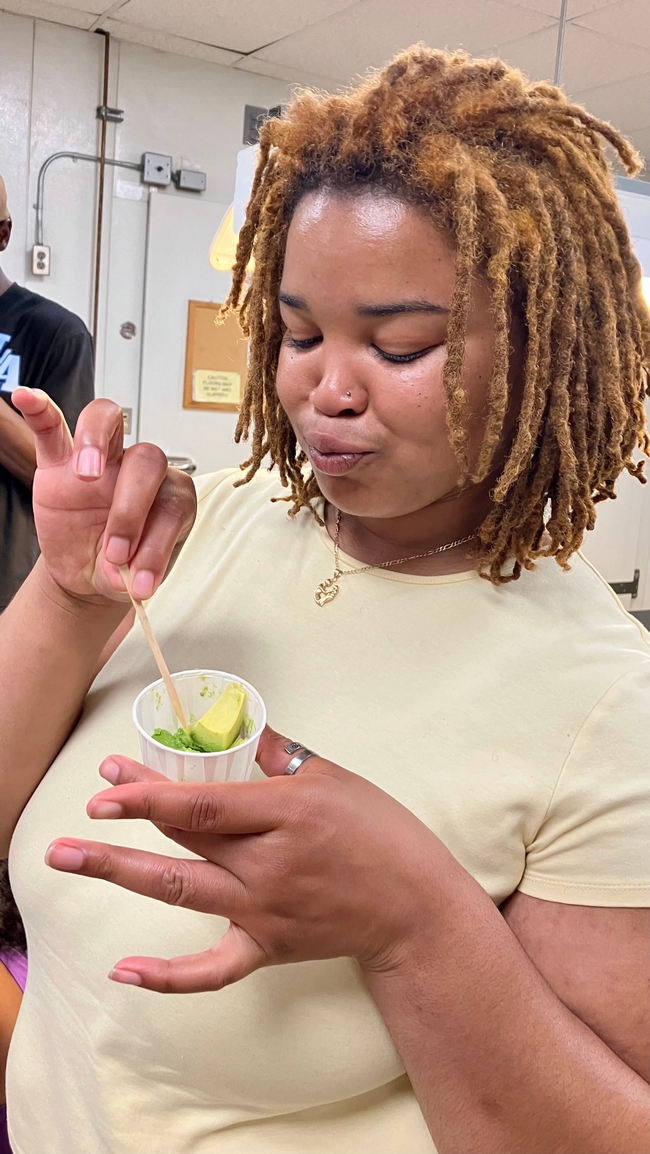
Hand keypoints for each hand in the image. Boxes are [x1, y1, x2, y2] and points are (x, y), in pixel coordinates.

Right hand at [11, 389, 195, 602]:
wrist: (89, 569)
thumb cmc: (119, 566)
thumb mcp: (131, 578)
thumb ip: (133, 574)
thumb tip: (128, 580)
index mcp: (168, 498)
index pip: (173, 504)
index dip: (159, 544)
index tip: (140, 580)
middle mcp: (139, 472)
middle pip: (146, 461)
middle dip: (131, 511)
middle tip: (114, 553)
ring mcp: (100, 460)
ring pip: (109, 423)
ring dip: (97, 442)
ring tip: (85, 476)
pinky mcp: (60, 460)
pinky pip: (53, 425)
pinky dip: (40, 409)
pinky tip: (27, 398)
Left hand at [45, 729, 448, 992]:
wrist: (415, 906)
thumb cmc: (382, 833)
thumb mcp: (334, 777)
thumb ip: (279, 753)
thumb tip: (240, 726)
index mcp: (286, 813)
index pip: (203, 802)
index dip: (150, 791)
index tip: (109, 777)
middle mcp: (269, 863)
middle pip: (184, 838)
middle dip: (127, 820)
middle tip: (82, 808)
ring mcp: (264, 909)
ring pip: (180, 890)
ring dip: (120, 873)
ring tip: (67, 859)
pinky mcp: (268, 946)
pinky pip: (212, 969)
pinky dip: (168, 977)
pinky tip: (124, 970)